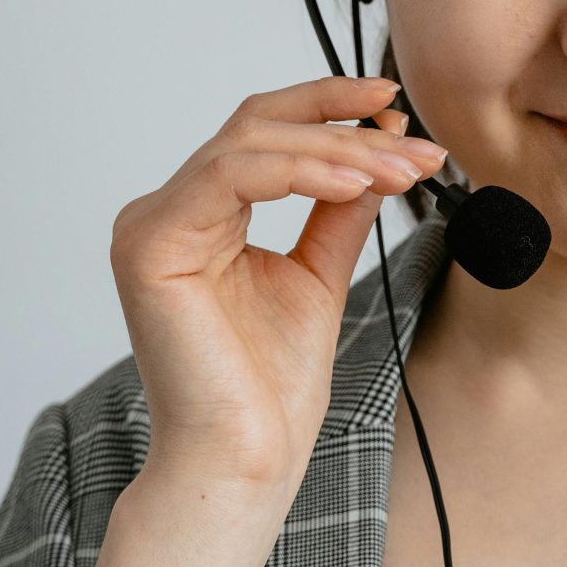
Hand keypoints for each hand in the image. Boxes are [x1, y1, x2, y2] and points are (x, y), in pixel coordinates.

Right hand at [108, 75, 449, 489]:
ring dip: (337, 150)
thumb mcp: (319, 273)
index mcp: (198, 217)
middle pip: (257, 126)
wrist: (247, 459)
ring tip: (400, 170)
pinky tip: (355, 183)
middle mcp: (165, 212)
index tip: (398, 107)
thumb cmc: (272, 387)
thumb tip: (378, 150)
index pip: (262, 131)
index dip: (328, 107)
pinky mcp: (149, 245)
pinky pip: (229, 176)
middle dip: (347, 130)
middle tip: (418, 149)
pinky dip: (298, 170)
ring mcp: (149, 225)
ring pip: (249, 143)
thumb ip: (337, 209)